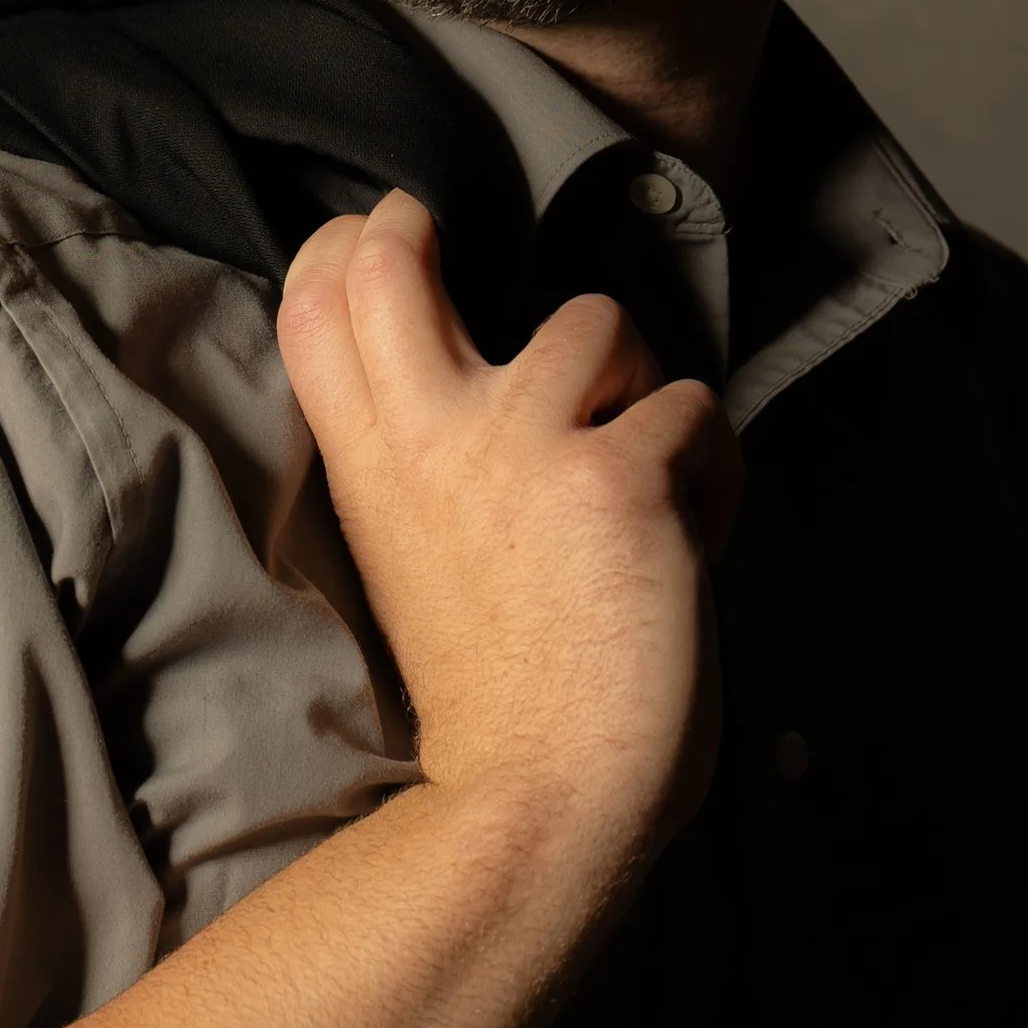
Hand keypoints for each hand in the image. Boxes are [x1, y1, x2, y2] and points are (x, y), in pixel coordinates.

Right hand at [278, 191, 741, 871]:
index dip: (347, 244)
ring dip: (639, 380)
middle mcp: (431, 437)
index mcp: (371, 472)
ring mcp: (524, 444)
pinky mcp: (622, 475)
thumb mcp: (413, 559)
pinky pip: (696, 412)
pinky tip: (693, 547)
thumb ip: (426, 465)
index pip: (315, 308)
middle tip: (469, 258)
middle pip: (389, 263)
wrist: (540, 798)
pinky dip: (712, 475)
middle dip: (427, 230)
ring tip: (639, 471)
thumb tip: (488, 385)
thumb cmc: (495, 696)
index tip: (388, 236)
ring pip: (597, 319)